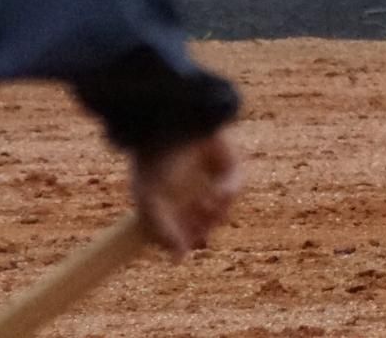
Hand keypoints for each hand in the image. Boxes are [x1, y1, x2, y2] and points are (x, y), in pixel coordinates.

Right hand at [131, 128, 242, 257]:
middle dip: (202, 231)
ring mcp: (211, 178)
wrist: (169, 124)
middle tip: (197, 231)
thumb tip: (179, 261)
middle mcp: (191, 191)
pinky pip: (235, 187)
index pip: (183, 232)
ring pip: (222, 210)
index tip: (182, 249)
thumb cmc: (153, 162)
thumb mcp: (150, 202)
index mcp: (170, 201)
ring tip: (202, 205)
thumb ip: (162, 232)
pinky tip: (214, 194)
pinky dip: (227, 195)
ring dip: (214, 215)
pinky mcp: (230, 164)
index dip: (185, 242)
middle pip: (206, 225)